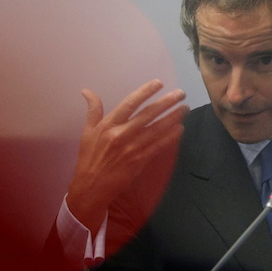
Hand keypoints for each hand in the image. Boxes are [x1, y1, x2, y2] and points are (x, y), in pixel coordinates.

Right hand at [66, 79, 187, 230]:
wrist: (91, 187)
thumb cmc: (88, 158)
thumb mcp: (87, 132)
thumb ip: (93, 110)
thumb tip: (87, 91)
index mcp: (109, 125)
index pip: (130, 103)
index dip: (145, 92)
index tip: (158, 83)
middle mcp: (122, 134)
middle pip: (148, 114)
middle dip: (166, 102)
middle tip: (181, 93)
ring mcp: (132, 148)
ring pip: (156, 129)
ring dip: (172, 117)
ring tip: (185, 108)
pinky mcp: (139, 161)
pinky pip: (158, 147)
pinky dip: (170, 137)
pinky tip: (180, 129)